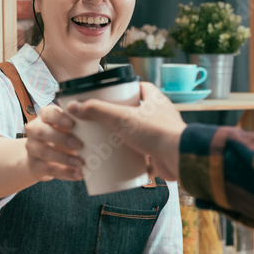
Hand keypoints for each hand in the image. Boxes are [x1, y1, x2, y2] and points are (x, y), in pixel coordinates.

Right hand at [23, 104, 83, 182]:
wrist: (43, 159)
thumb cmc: (64, 138)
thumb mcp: (70, 129)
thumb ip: (80, 124)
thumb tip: (97, 119)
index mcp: (45, 116)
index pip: (47, 112)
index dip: (58, 117)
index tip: (72, 124)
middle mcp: (34, 130)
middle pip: (41, 131)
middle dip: (61, 138)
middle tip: (80, 145)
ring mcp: (32, 148)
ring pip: (44, 151)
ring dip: (64, 158)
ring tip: (80, 163)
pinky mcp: (34, 165)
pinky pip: (48, 169)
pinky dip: (65, 172)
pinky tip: (78, 174)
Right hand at [66, 82, 186, 180]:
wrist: (179, 158)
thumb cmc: (157, 133)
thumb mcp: (122, 118)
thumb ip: (98, 111)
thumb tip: (73, 107)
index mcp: (155, 101)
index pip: (140, 88)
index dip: (125, 90)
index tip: (109, 95)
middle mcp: (161, 117)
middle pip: (137, 114)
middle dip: (121, 119)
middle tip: (103, 123)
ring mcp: (162, 137)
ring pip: (141, 137)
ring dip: (126, 141)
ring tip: (108, 144)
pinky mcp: (162, 156)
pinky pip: (146, 159)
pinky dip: (135, 162)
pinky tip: (121, 166)